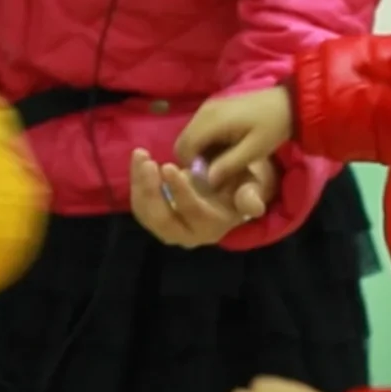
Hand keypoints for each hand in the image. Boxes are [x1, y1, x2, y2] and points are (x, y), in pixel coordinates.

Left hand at [129, 149, 273, 247]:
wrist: (227, 195)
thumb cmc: (240, 186)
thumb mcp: (252, 187)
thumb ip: (251, 195)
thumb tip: (254, 207)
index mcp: (212, 226)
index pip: (193, 212)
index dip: (180, 190)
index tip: (168, 166)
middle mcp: (188, 235)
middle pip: (162, 219)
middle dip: (150, 191)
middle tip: (147, 162)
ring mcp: (169, 230)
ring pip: (147, 214)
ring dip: (139, 185)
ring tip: (140, 156)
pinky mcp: (155, 221)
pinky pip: (141, 206)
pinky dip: (136, 184)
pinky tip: (138, 161)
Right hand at [176, 86, 294, 197]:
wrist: (287, 103)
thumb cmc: (273, 126)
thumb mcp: (254, 150)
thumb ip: (229, 165)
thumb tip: (208, 181)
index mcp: (212, 121)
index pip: (184, 148)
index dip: (192, 167)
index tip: (209, 179)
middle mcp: (203, 112)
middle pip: (182, 142)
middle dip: (193, 160)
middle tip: (214, 173)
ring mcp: (206, 108)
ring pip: (189, 136)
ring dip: (198, 152)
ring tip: (220, 163)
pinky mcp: (212, 108)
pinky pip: (197, 130)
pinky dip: (204, 143)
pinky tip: (222, 150)